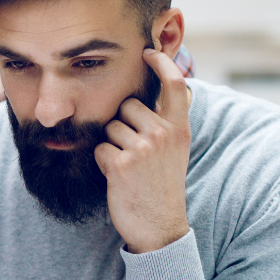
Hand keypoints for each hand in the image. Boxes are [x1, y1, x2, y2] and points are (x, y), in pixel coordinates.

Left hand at [94, 49, 190, 253]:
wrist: (160, 227)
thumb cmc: (162, 186)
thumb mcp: (176, 151)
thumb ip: (166, 123)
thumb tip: (149, 94)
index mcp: (180, 129)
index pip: (176, 85)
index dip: (162, 63)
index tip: (148, 52)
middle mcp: (164, 134)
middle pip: (127, 105)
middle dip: (122, 123)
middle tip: (135, 152)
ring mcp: (142, 149)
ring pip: (110, 127)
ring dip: (111, 144)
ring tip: (128, 167)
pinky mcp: (121, 164)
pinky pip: (99, 148)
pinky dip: (102, 162)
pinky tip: (117, 177)